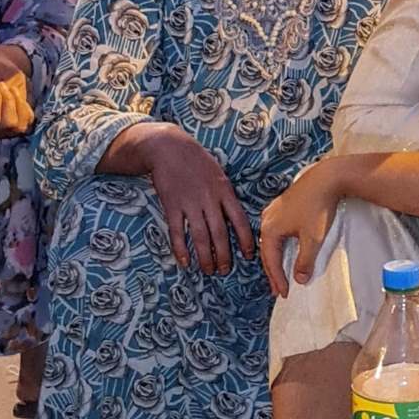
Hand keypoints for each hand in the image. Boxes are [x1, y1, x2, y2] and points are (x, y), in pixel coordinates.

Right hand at [0, 71, 33, 137]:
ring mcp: (0, 132)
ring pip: (19, 125)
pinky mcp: (12, 127)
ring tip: (8, 88)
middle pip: (8, 123)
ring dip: (17, 103)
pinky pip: (26, 121)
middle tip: (0, 83)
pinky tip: (14, 93)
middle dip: (7, 100)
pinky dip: (24, 107)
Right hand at [142, 125, 254, 274]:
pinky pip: (177, 232)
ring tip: (208, 270)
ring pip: (200, 236)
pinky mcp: (171, 205)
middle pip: (219, 233)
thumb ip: (226, 195)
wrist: (169, 147)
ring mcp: (190, 203)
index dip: (245, 240)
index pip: (239, 220)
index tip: (248, 255)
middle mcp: (209, 199)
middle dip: (224, 255)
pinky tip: (184, 262)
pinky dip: (181, 249)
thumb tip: (234, 217)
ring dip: (205, 257)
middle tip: (225, 270)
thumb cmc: (197, 161)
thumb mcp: (219, 174)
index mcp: (224, 191)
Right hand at [259, 160, 345, 296]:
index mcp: (269, 229)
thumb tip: (299, 279)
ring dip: (276, 258)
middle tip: (278, 289)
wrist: (327, 178)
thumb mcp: (313, 238)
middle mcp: (266, 220)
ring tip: (280, 273)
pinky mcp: (282, 205)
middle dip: (274, 271)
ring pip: (271, 241)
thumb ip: (305, 261)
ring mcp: (273, 211)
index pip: (271, 261)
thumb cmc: (318, 207)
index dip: (278, 279)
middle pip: (268, 252)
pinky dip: (280, 244)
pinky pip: (276, 231)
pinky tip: (284, 249)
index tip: (284, 293)